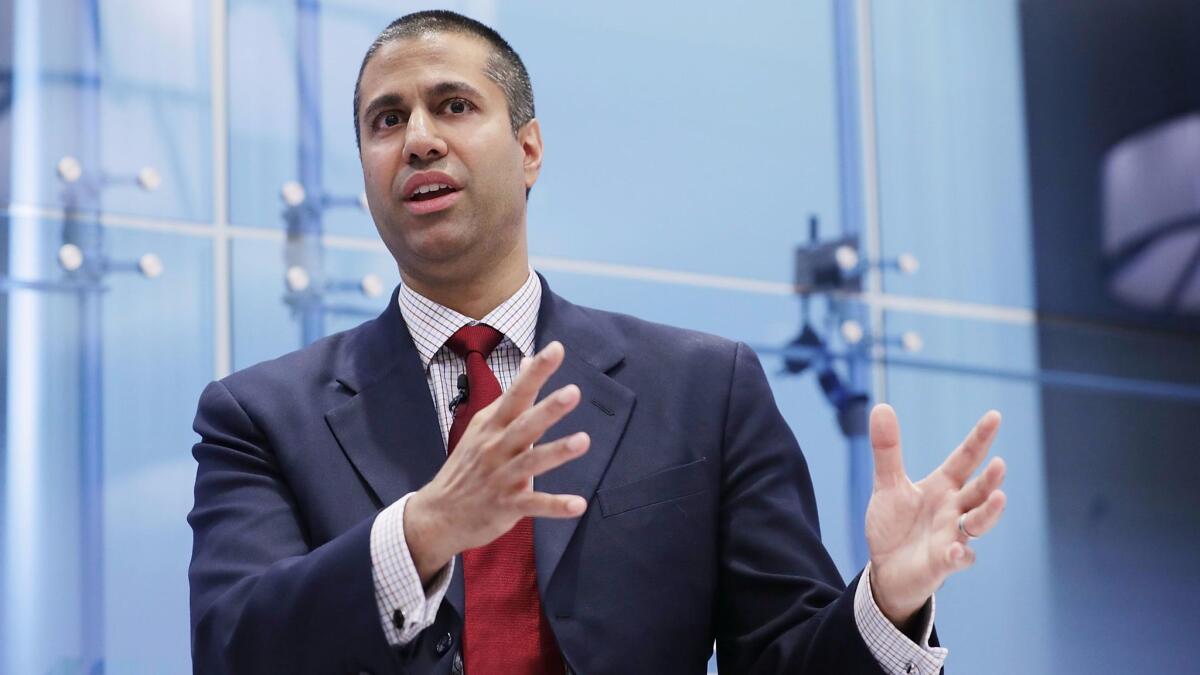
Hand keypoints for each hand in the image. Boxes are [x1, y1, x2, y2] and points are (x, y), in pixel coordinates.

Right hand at [404, 341, 589, 584]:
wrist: (438, 514)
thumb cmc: (469, 465)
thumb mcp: (485, 426)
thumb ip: (513, 396)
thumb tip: (529, 360)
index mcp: (492, 425)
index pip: (516, 393)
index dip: (535, 372)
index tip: (556, 349)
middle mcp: (496, 447)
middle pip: (524, 425)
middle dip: (548, 409)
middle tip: (573, 392)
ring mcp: (501, 477)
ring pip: (531, 462)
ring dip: (557, 451)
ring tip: (583, 440)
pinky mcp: (506, 505)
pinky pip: (534, 504)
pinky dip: (555, 506)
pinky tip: (578, 504)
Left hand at [864, 404, 1006, 626]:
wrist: (886, 569)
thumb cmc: (895, 525)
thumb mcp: (887, 484)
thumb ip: (887, 449)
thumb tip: (881, 405)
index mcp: (942, 487)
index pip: (965, 459)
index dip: (979, 439)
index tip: (995, 416)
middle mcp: (953, 510)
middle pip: (977, 492)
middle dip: (990, 480)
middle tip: (1000, 463)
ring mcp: (951, 536)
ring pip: (977, 524)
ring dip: (988, 513)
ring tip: (999, 498)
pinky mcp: (942, 563)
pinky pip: (956, 559)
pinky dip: (958, 554)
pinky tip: (955, 550)